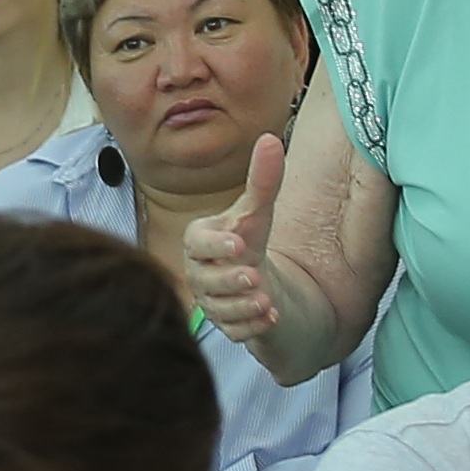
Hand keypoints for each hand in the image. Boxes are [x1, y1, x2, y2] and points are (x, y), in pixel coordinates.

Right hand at [179, 134, 288, 340]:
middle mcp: (199, 273)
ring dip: (243, 306)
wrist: (256, 281)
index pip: (198, 242)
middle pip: (206, 279)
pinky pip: (234, 332)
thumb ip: (263, 180)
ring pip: (219, 308)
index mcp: (200, 241)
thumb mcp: (259, 211)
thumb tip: (270, 138)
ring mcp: (211, 302)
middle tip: (254, 275)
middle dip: (230, 279)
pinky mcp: (227, 326)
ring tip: (266, 300)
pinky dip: (252, 327)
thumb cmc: (250, 240)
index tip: (238, 243)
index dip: (216, 244)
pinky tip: (271, 317)